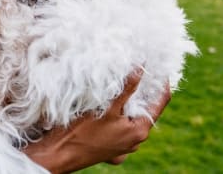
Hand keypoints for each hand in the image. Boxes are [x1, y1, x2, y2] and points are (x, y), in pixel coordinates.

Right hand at [23, 69, 170, 173]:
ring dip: (129, 104)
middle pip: (147, 110)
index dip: (162, 84)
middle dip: (144, 92)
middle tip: (139, 72)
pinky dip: (119, 116)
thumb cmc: (81, 132)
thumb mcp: (106, 108)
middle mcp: (136, 141)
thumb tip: (141, 68)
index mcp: (139, 131)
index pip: (161, 103)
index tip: (160, 67)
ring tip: (122, 86)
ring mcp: (125, 147)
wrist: (60, 154)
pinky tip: (110, 108)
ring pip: (133, 119)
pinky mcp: (113, 148)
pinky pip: (122, 128)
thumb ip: (126, 89)